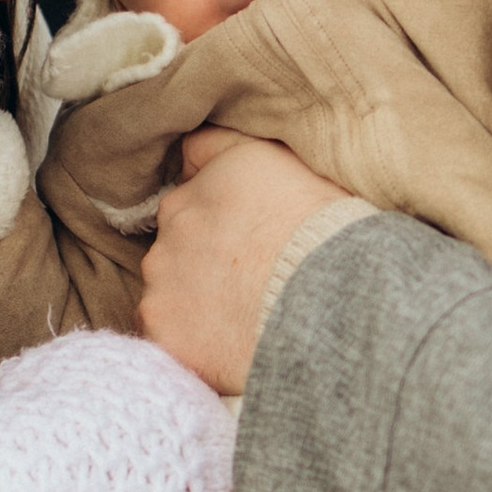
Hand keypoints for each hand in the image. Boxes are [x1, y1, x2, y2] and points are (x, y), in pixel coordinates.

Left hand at [141, 130, 352, 394]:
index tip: (244, 244)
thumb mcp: (277, 158)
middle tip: (247, 283)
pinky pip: (169, 339)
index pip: (190, 204)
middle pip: (176, 248)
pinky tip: (229, 344)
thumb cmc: (321, 228)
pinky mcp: (165, 331)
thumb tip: (187, 152)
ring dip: (194, 303)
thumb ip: (222, 146)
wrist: (330, 298)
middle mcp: (171, 227)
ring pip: (168, 292)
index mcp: (199, 186)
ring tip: (241, 318)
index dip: (217, 225)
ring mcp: (162, 280)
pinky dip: (193, 344)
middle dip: (201, 263)